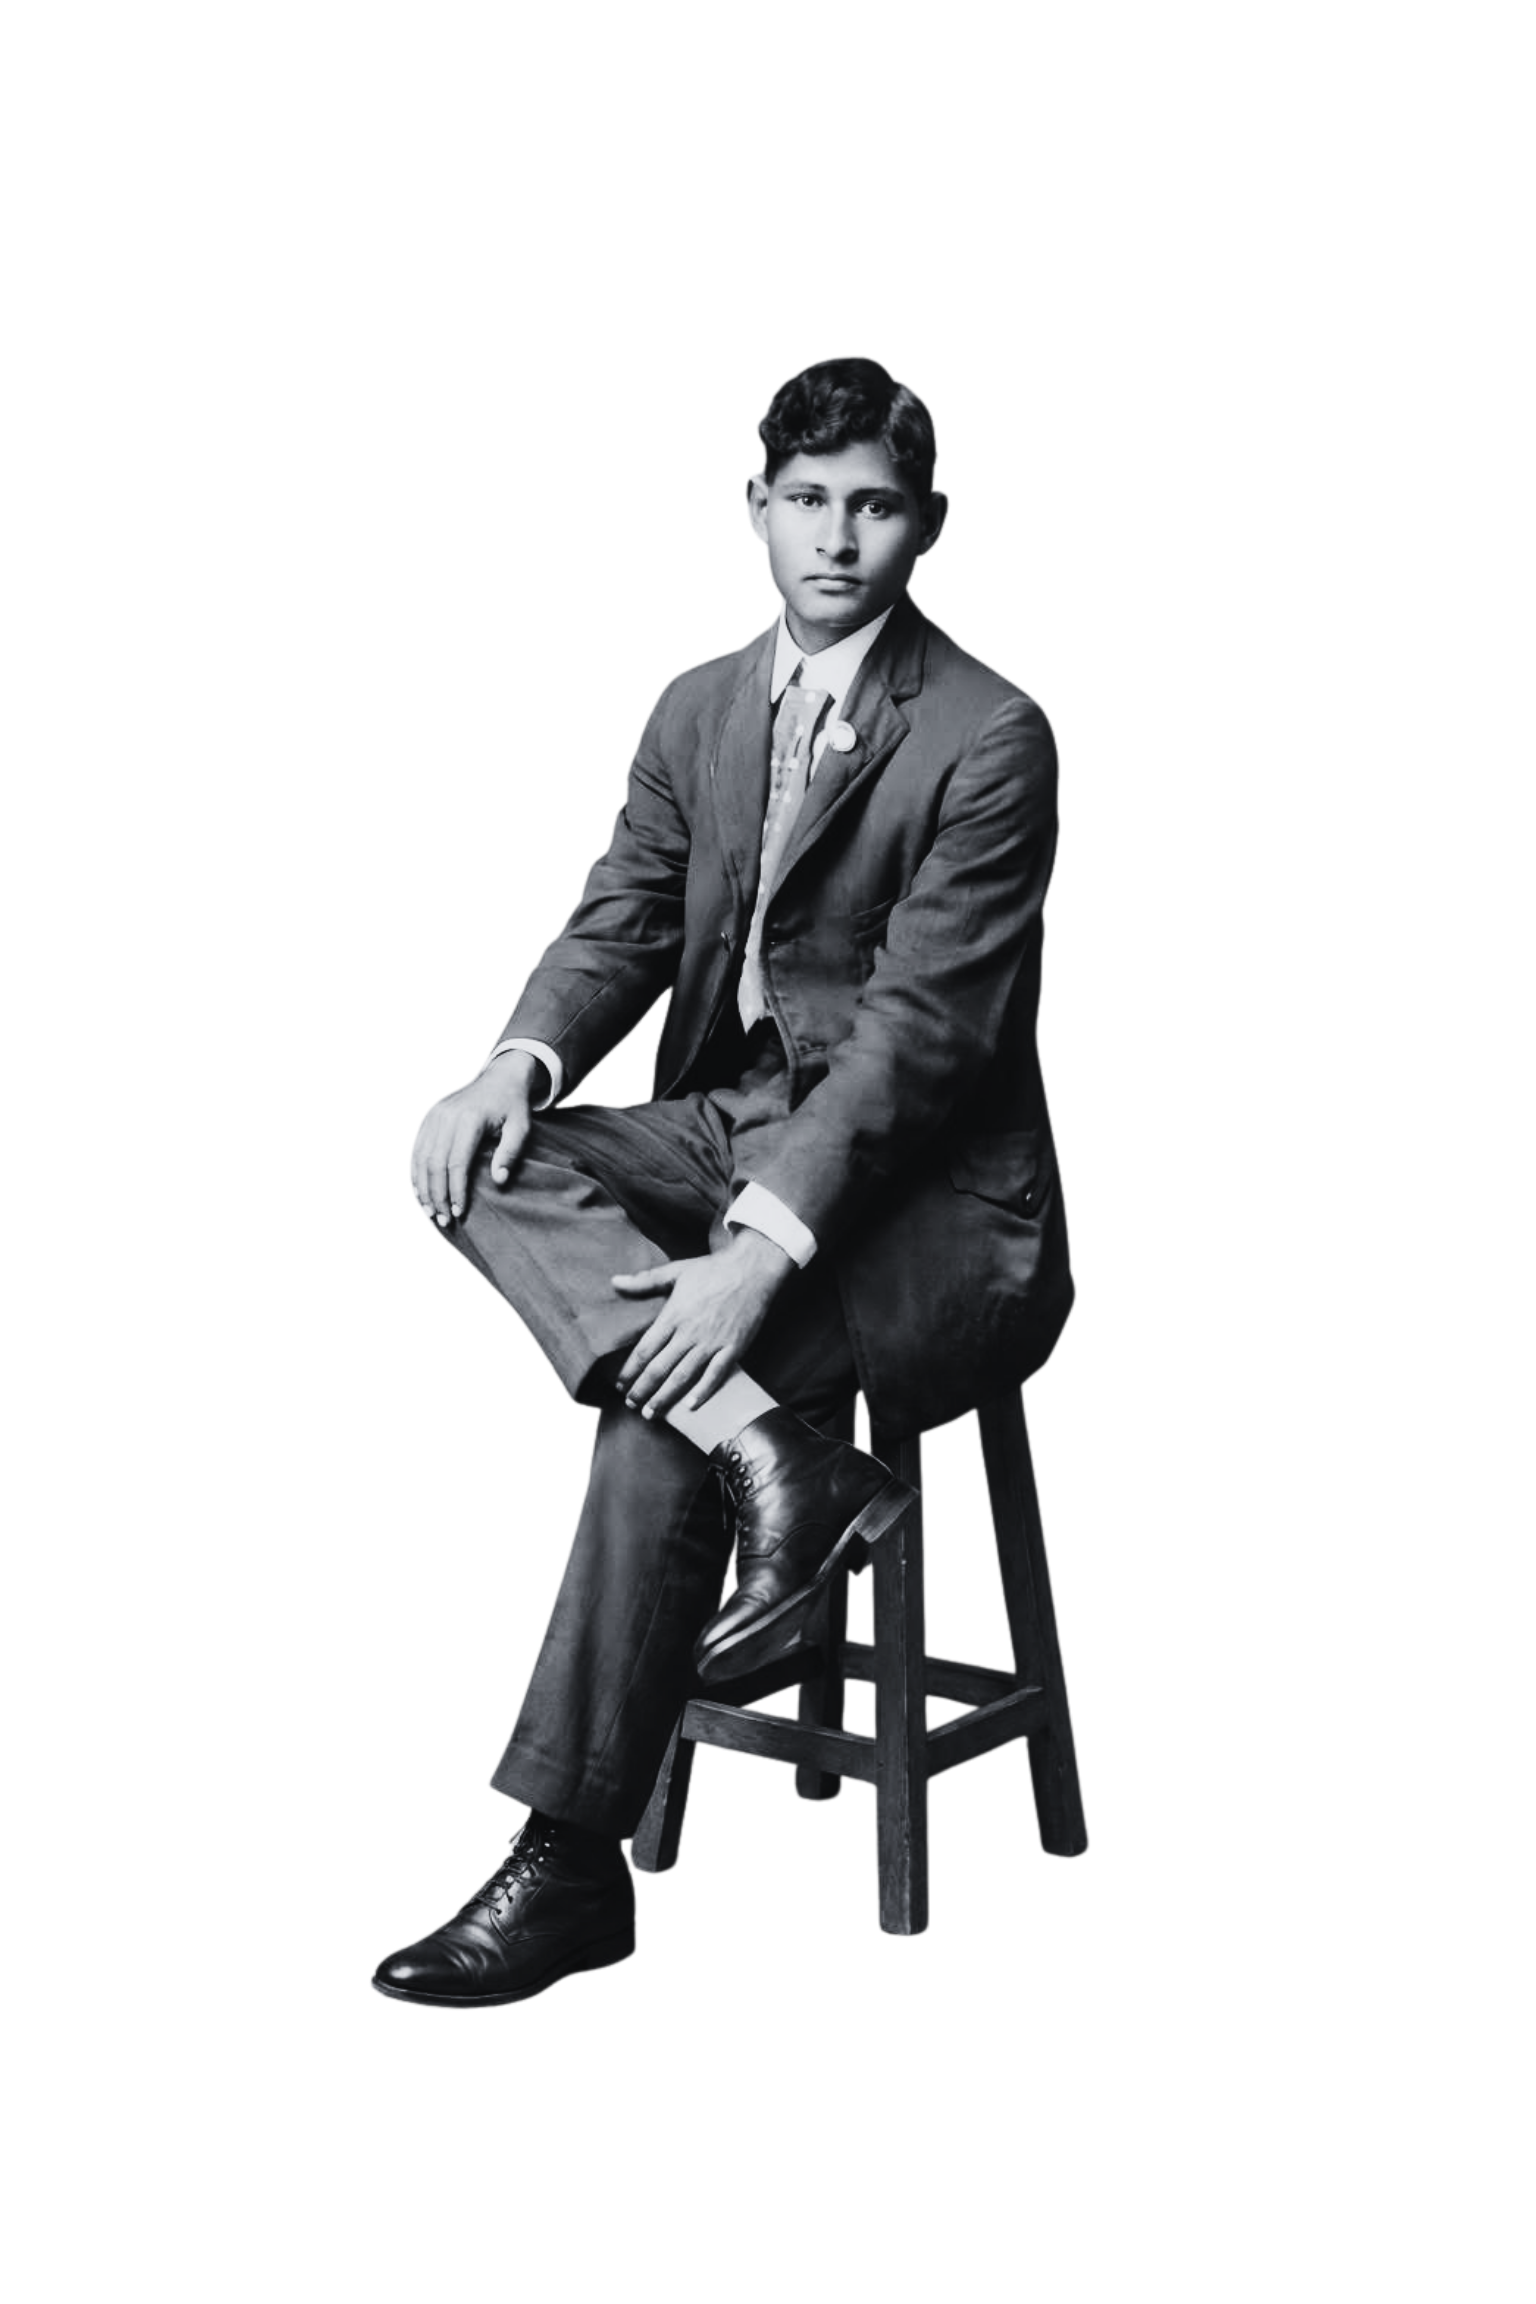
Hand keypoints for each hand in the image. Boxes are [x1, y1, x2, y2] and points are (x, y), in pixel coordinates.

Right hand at [409, 1054, 540, 1227]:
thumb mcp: (521, 1127)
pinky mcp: (428, 1116)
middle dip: (437, 1195)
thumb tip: (498, 1181)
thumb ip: (510, 1153)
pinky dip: (415, 1172)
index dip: (456, 1191)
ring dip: (422, 1187)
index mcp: (469, 1119)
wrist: (500, 1076)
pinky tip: (419, 1191)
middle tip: (442, 1220)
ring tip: (429, 1212)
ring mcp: (433, 1114)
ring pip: (420, 1157)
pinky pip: (416, 1148)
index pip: (456, 1163)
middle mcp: (446, 1116)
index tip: (459, 1213)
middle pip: (434, 1163)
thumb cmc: (513, 1105)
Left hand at [611, 1237, 792, 1418]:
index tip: (620, 1384)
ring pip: (683, 1376)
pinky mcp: (733, 1348)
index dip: (629, 1370)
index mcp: (673, 1315)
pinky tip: (690, 1407)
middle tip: (630, 1404)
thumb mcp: (675, 1271)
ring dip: (664, 1397)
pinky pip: (715, 1375)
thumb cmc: (713, 1269)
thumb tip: (614, 1282)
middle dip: (642, 1390)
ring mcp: (712, 1343)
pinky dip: (703, 1392)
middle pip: (659, 1368)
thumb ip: (644, 1281)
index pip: (644, 1350)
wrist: (753, 1270)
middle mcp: (689, 1333)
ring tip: (651, 1412)